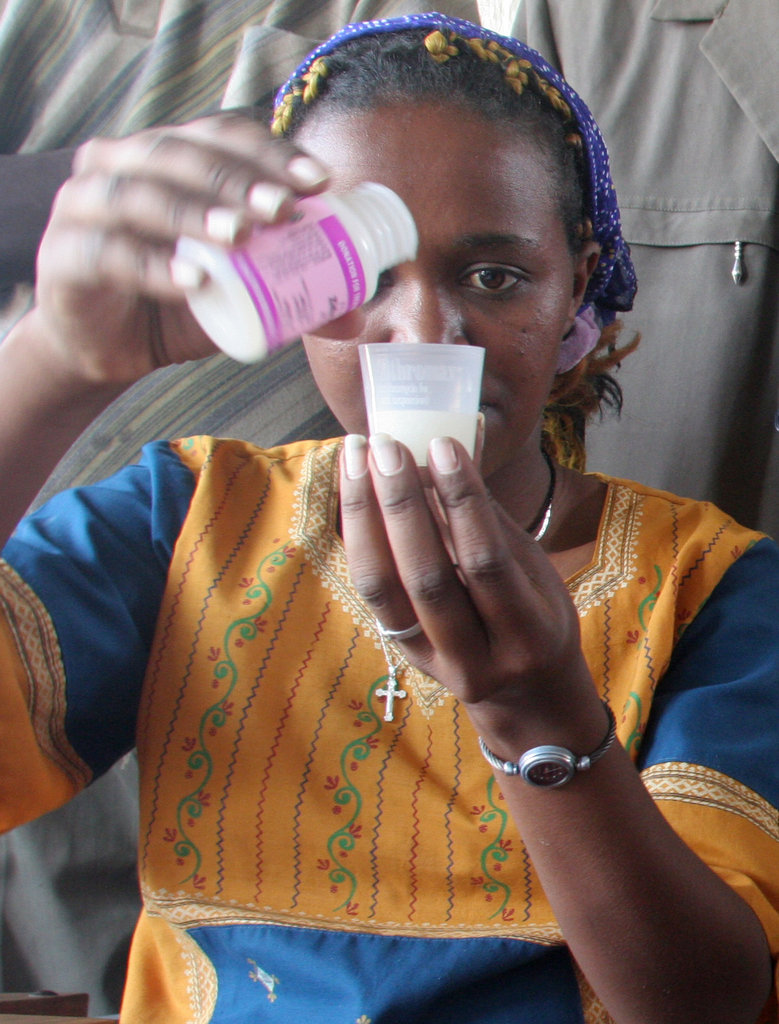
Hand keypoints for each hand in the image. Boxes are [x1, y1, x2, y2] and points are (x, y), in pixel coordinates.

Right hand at [32, 111, 330, 385]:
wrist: (105, 348)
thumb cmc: (173, 305)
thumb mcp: (237, 296)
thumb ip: (289, 295)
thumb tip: (356, 312)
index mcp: (167, 157)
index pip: (221, 136)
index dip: (269, 153)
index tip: (317, 182)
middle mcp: (121, 164)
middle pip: (181, 154)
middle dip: (238, 179)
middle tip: (283, 209)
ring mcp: (85, 205)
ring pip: (140, 194)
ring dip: (196, 212)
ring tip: (241, 237)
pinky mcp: (66, 255)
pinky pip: (110, 252)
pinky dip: (153, 264)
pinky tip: (191, 279)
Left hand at [340, 433, 601, 752]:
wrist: (528, 700)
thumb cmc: (540, 622)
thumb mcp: (537, 577)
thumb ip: (492, 525)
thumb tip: (449, 456)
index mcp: (527, 636)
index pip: (485, 563)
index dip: (462, 502)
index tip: (443, 446)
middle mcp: (478, 660)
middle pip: (427, 578)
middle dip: (402, 505)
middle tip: (387, 446)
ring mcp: (434, 663)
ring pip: (385, 589)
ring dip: (366, 517)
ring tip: (357, 458)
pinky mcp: (404, 655)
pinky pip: (372, 594)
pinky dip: (360, 539)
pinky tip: (355, 494)